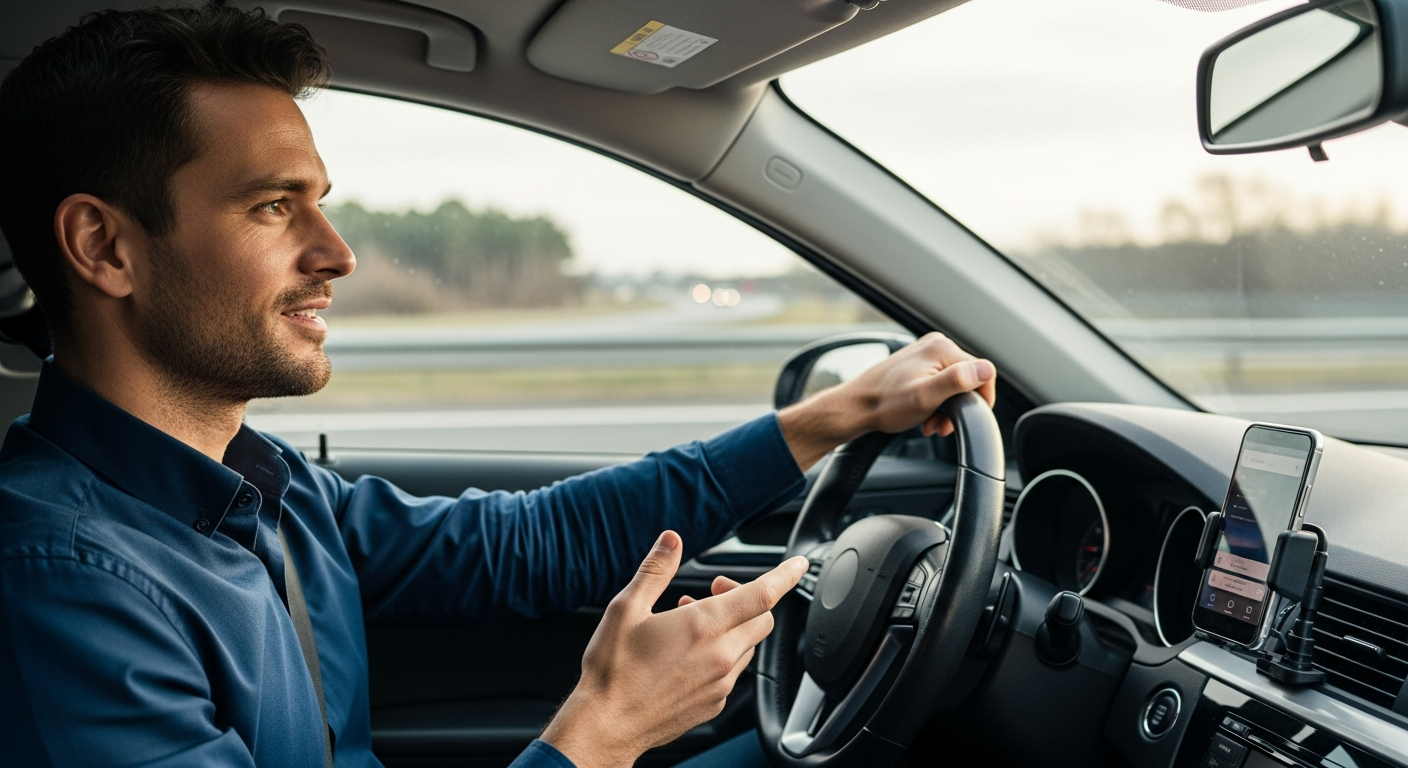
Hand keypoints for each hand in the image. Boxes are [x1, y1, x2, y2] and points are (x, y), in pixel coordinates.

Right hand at [540, 531, 808, 767]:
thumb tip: (671, 541)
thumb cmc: (613, 671)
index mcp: (703, 626)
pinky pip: (732, 672)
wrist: (606, 725)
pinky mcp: (714, 704)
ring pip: (748, 645)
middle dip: (747, 597)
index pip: (763, 594)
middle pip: (762, 618)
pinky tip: (689, 654)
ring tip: (691, 622)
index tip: (799, 564)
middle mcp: (720, 656)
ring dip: (732, 627)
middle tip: (713, 591)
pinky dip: (722, 655)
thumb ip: (656, 570)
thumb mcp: (626, 609)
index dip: (785, 575)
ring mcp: (721, 683)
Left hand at [778, 332, 996, 469]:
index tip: (962, 419)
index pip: (984, 373)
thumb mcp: (925, 397)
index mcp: (942, 348)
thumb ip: (957, 381)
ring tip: (930, 422)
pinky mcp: (919, 363)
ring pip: (954, 384)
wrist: (856, 407)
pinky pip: (940, 383)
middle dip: (959, 407)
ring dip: (947, 408)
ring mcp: (926, 353)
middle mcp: (936, 344)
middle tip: (939, 425)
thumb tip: (986, 370)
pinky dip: (937, 402)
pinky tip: (924, 415)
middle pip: (968, 379)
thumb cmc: (885, 404)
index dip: (979, 400)